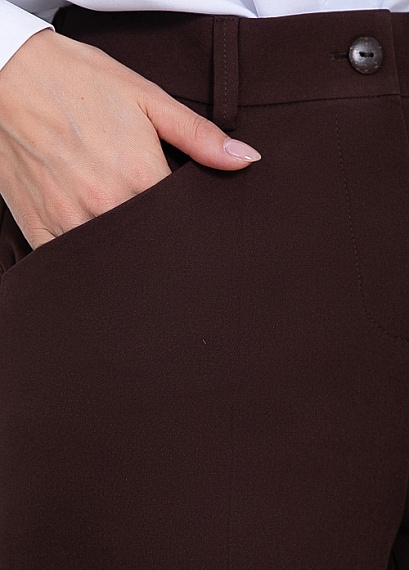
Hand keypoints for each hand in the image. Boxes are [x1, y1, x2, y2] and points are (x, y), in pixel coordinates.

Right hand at [0, 29, 260, 249]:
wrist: (8, 75)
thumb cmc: (80, 83)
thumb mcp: (147, 99)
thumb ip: (200, 136)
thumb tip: (247, 160)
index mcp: (139, 176)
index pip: (183, 225)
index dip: (194, 232)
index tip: (200, 236)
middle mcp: (106, 206)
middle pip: (151, 248)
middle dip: (163, 249)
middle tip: (170, 248)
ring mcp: (69, 221)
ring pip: (114, 260)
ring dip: (128, 258)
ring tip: (137, 251)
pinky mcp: (39, 228)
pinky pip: (70, 262)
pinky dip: (87, 262)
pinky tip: (101, 255)